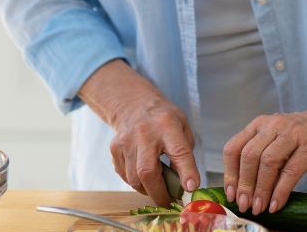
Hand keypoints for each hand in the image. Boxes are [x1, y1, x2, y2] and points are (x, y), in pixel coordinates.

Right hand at [78, 60, 199, 204]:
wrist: (133, 104)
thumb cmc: (163, 118)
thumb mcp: (182, 127)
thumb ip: (184, 152)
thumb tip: (184, 182)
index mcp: (167, 125)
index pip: (178, 151)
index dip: (186, 172)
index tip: (191, 188)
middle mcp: (144, 133)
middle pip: (147, 171)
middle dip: (159, 193)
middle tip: (169, 202)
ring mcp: (126, 141)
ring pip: (134, 178)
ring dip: (147, 190)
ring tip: (158, 188)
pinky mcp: (115, 149)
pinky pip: (125, 175)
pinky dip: (136, 182)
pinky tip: (143, 176)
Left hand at [222, 104, 306, 215]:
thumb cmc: (303, 134)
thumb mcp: (277, 139)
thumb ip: (262, 156)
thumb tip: (246, 189)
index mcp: (259, 124)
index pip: (234, 148)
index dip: (230, 173)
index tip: (230, 194)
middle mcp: (272, 126)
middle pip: (249, 156)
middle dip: (244, 185)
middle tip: (244, 204)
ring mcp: (292, 134)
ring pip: (268, 162)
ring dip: (261, 189)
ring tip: (259, 207)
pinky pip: (291, 171)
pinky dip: (281, 191)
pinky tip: (276, 204)